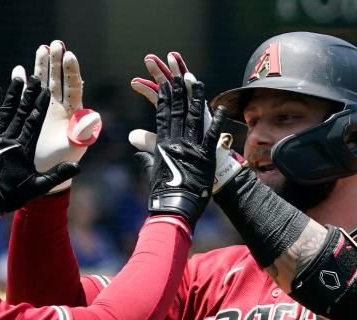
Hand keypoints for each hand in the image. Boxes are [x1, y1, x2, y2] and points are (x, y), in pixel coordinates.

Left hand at [0, 76, 80, 227]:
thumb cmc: (11, 194)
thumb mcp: (37, 186)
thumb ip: (57, 175)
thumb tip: (77, 166)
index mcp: (23, 147)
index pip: (34, 121)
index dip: (40, 104)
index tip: (46, 90)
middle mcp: (8, 138)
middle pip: (21, 111)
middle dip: (29, 93)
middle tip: (35, 76)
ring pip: (5, 111)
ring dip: (12, 94)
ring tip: (18, 76)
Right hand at [13, 40, 101, 192]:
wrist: (46, 173)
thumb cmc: (64, 162)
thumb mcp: (75, 146)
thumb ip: (84, 132)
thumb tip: (95, 115)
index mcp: (73, 112)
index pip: (74, 86)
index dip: (72, 71)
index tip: (70, 55)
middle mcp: (59, 107)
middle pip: (58, 80)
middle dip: (57, 62)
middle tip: (56, 43)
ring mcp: (43, 109)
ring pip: (42, 83)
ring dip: (41, 66)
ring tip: (41, 48)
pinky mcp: (28, 115)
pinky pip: (25, 95)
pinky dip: (22, 82)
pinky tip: (19, 70)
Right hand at [137, 77, 225, 228]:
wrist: (174, 208)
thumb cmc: (161, 193)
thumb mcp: (151, 173)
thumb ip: (144, 157)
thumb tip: (135, 146)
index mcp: (162, 146)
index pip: (162, 116)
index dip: (163, 99)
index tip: (164, 85)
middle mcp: (176, 143)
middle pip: (177, 112)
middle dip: (178, 91)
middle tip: (178, 74)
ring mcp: (192, 148)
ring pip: (194, 117)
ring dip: (196, 98)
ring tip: (197, 81)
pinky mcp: (206, 157)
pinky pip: (213, 135)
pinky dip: (217, 121)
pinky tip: (220, 107)